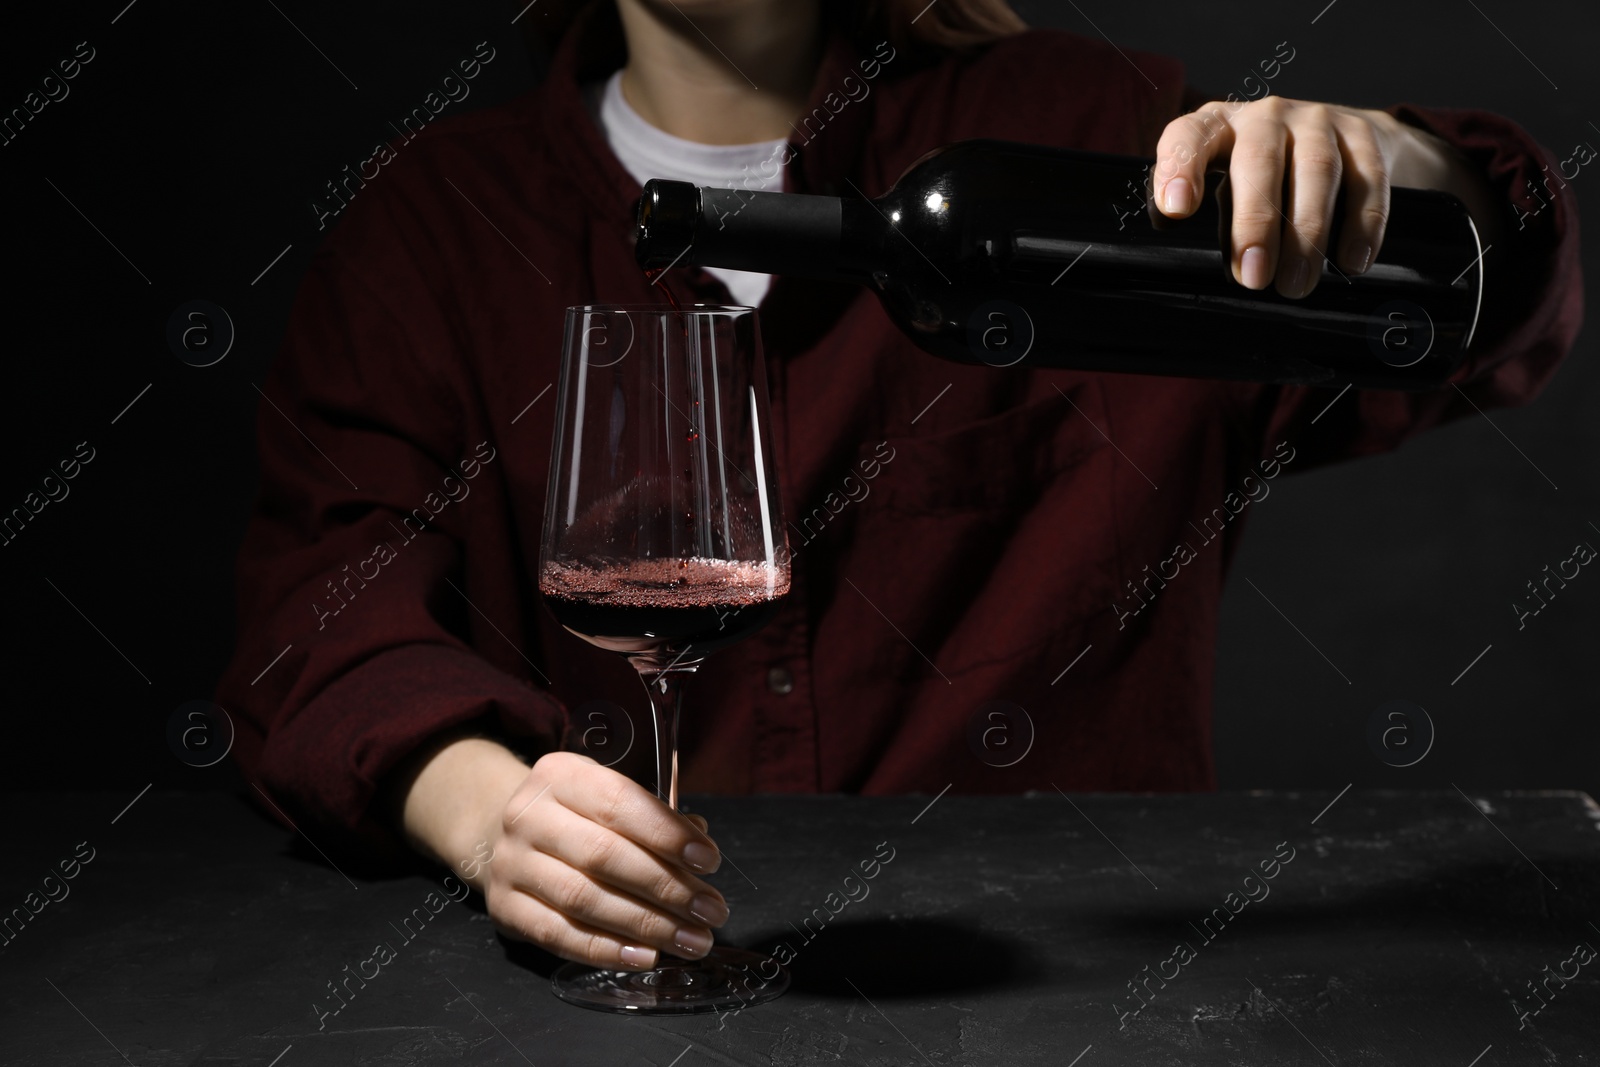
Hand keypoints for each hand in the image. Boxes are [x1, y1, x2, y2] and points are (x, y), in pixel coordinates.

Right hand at [484, 751, 727, 969]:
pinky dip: (606, 950)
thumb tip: (698, 834)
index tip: (710, 861)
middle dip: (667, 887)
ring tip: (692, 940)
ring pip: (584, 900)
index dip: (667, 834)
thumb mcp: (605, 792)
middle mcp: (528, 816)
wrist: (495, 832)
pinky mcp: (505, 908)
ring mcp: (512, 864)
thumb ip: (651, 812)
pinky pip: (558, 935)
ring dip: (646, 925)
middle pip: (604, 856)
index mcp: (560, 775)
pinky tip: (647, 956)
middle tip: (711, 910)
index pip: (618, 802)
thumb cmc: (573, 813)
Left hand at [1154, 97, 1428, 298]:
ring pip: (1316, 170)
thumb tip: (1172, 228)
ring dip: (1307, 233)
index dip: (1180, 168)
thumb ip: (1198, 206)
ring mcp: (1316, 121)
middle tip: (1254, 277)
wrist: (1342, 137)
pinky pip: (1366, 179)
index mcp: (1217, 127)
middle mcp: (1265, 116)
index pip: (1189, 136)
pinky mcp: (1362, 135)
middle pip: (1259, 161)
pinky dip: (1362, 224)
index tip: (1177, 210)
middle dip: (1256, 223)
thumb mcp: (1221, 182)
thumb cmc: (1262, 175)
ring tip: (1296, 283)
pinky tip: (1352, 261)